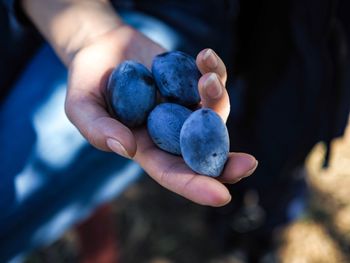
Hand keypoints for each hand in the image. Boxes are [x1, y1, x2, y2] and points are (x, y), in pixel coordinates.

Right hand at [65, 26, 257, 206]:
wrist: (103, 49)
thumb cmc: (87, 82)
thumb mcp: (81, 106)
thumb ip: (98, 129)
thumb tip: (126, 149)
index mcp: (146, 148)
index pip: (172, 173)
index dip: (195, 187)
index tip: (221, 196)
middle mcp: (170, 133)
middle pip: (204, 154)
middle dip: (227, 163)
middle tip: (248, 164)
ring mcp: (185, 108)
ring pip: (214, 115)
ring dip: (218, 99)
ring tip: (207, 78)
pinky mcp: (192, 83)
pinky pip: (213, 82)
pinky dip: (215, 70)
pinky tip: (204, 55)